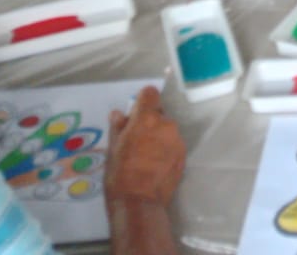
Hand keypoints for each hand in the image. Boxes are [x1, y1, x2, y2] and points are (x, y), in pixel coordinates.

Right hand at [105, 86, 185, 207]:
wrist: (140, 203)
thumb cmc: (120, 174)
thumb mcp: (113, 149)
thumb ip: (118, 128)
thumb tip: (118, 114)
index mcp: (146, 119)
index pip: (150, 94)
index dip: (142, 100)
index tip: (135, 112)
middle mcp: (166, 124)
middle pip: (159, 114)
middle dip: (149, 122)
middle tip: (137, 140)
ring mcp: (177, 140)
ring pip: (167, 130)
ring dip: (158, 136)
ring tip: (146, 156)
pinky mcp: (184, 155)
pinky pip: (173, 144)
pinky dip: (166, 149)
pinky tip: (155, 165)